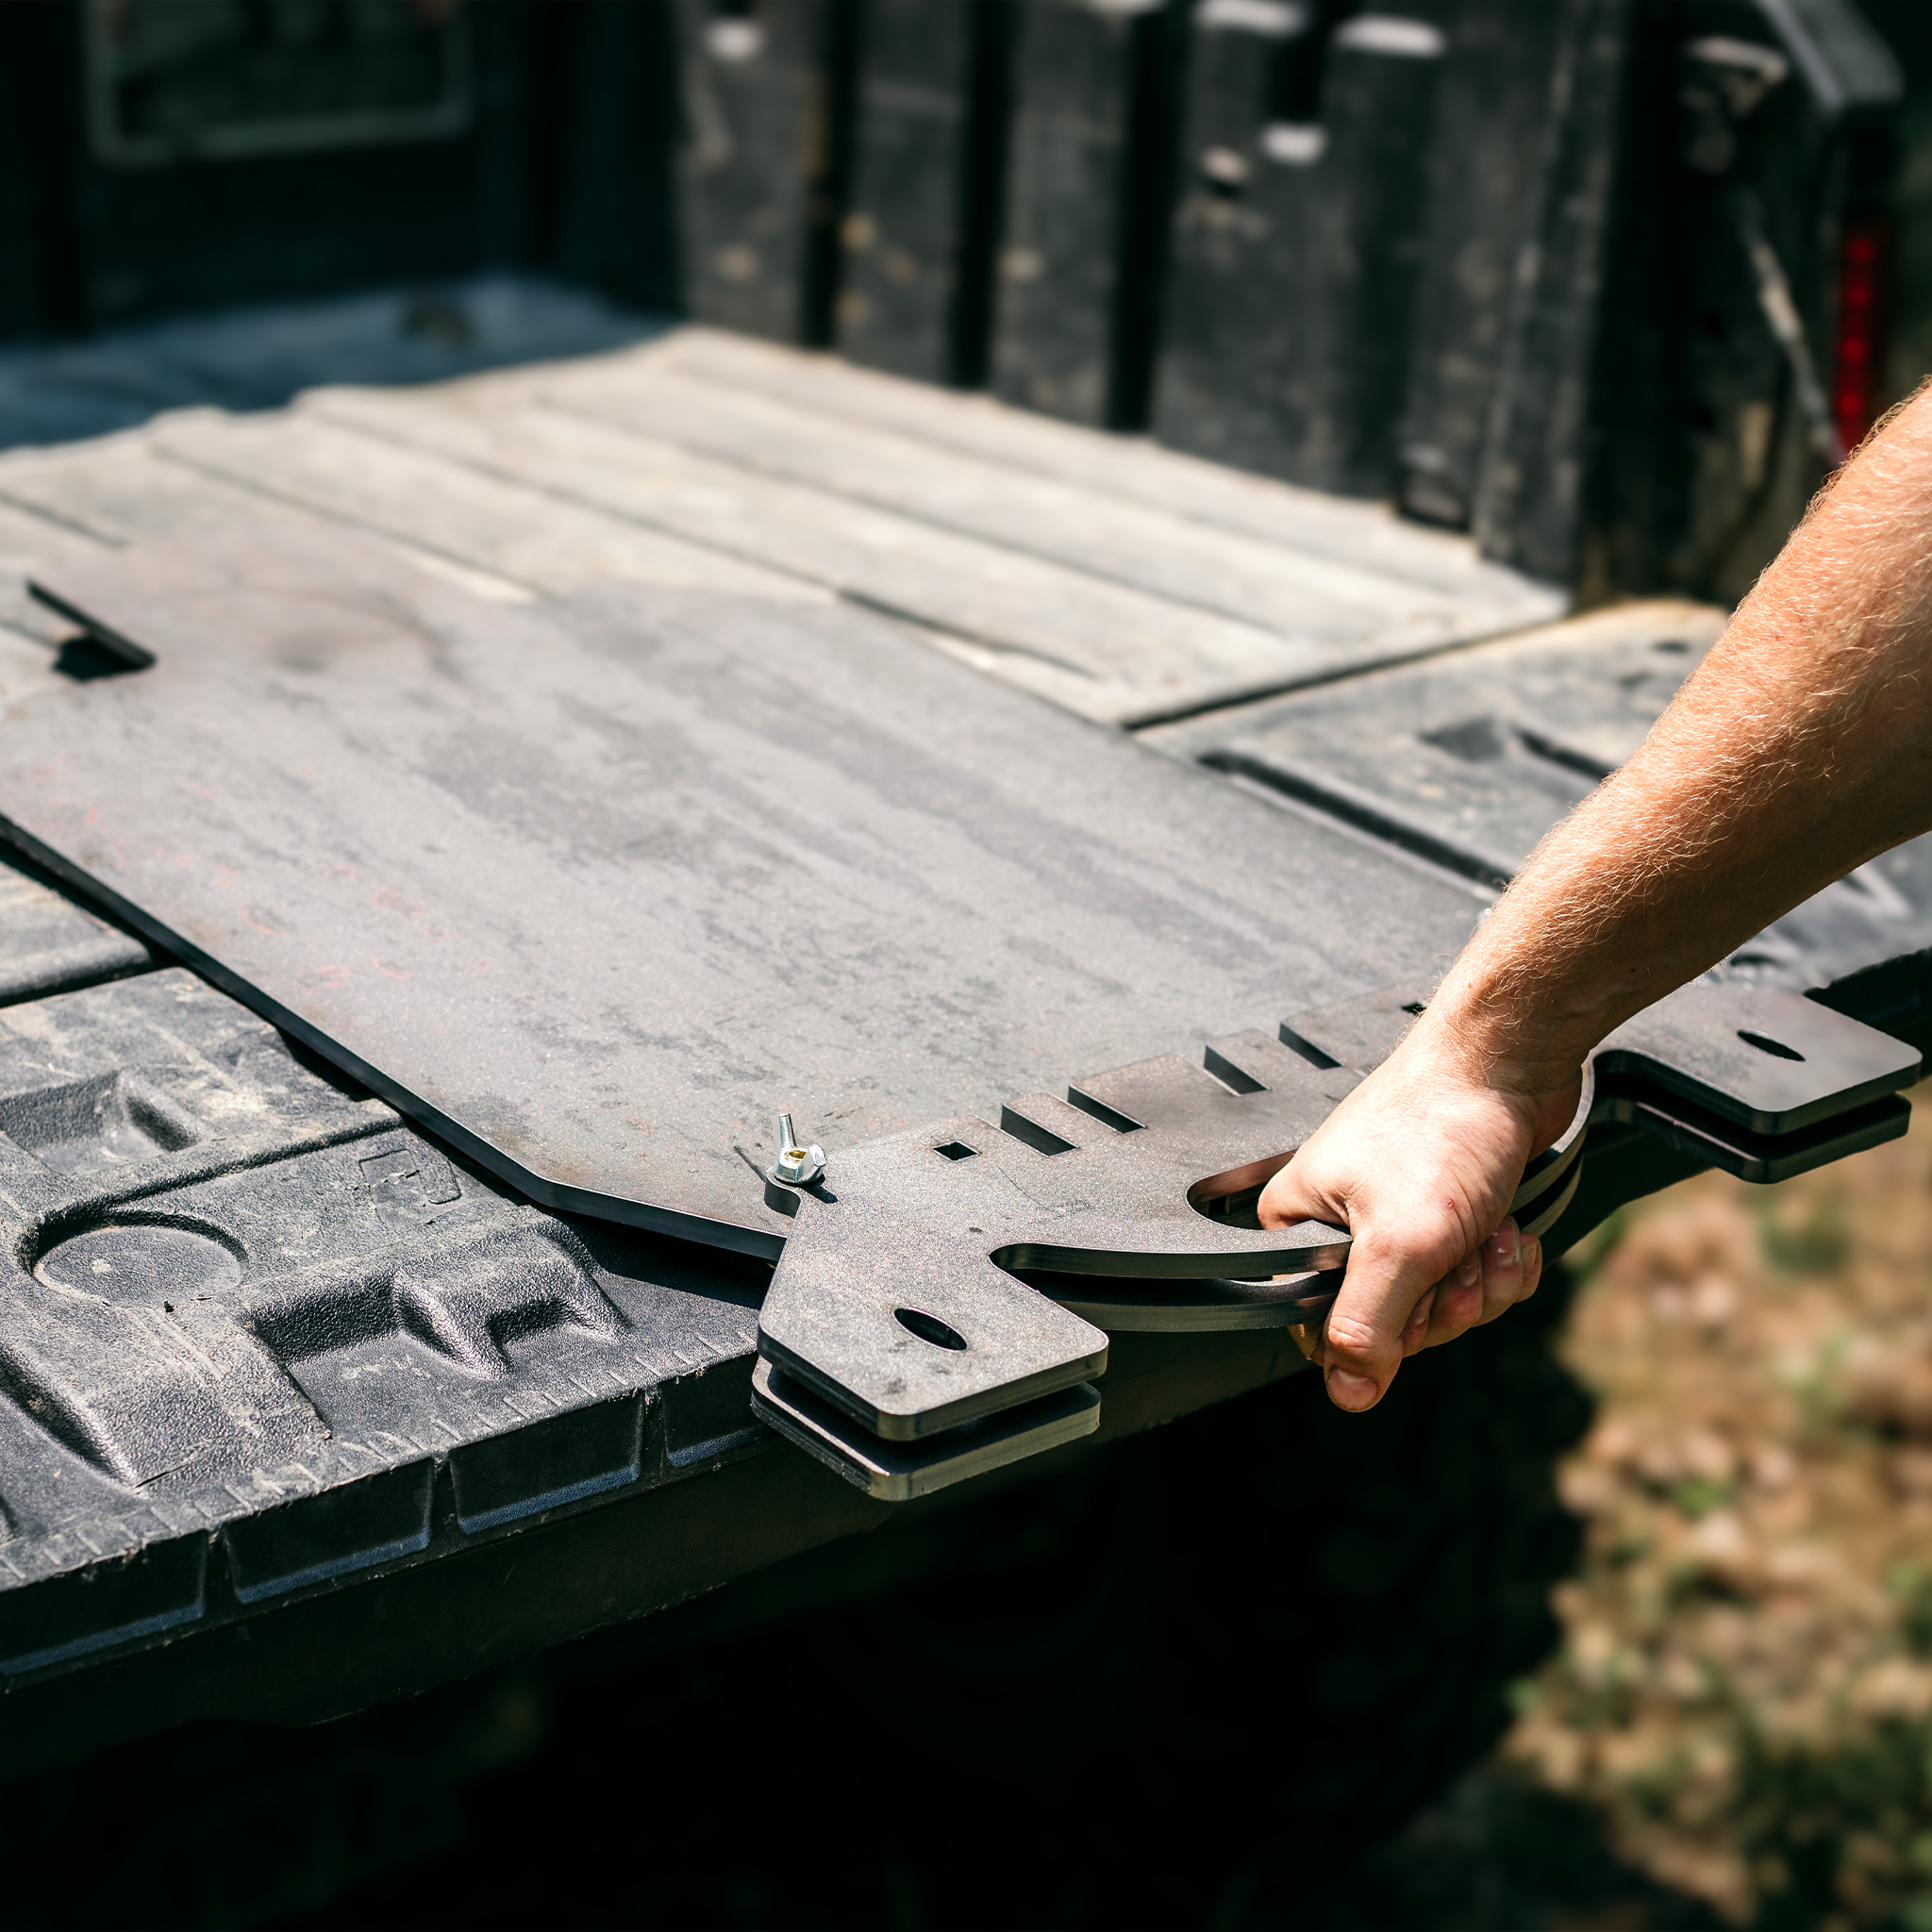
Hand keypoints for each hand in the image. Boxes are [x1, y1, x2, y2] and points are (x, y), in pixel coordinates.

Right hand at [1257, 1016, 1579, 1411]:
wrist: (1510, 1060)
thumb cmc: (1442, 1125)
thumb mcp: (1397, 1243)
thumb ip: (1366, 1325)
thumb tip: (1346, 1394)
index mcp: (1301, 1225)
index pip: (1319, 1325)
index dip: (1379, 1331)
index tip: (1410, 1299)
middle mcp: (1345, 1224)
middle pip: (1393, 1323)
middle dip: (1447, 1299)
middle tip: (1457, 1254)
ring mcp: (1402, 1219)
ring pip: (1444, 1303)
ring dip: (1482, 1278)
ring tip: (1489, 1229)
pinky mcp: (1453, 1213)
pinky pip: (1476, 1277)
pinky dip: (1503, 1261)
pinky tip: (1509, 1226)